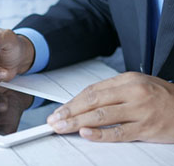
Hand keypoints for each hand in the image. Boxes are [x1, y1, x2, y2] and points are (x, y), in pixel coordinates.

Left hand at [47, 72, 173, 142]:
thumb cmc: (160, 95)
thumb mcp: (135, 84)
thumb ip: (112, 91)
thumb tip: (87, 101)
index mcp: (126, 80)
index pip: (92, 90)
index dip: (73, 101)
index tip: (60, 109)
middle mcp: (131, 92)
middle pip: (93, 101)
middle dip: (70, 111)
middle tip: (55, 119)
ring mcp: (139, 110)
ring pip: (101, 116)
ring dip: (78, 122)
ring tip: (62, 127)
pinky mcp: (146, 128)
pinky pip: (119, 132)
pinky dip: (100, 134)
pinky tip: (86, 133)